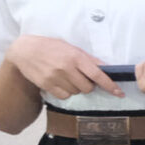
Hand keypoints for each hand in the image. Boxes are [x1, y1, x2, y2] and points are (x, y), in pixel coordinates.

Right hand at [4, 35, 119, 98]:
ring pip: (76, 92)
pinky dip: (66, 92)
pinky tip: (60, 82)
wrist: (25, 50)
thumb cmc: (51, 47)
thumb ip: (89, 60)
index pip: (97, 75)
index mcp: (76, 57)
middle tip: (81, 77)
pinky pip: (64, 96)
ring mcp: (55, 78)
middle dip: (88, 85)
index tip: (119, 93)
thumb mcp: (72, 48)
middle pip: (88, 87)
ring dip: (76, 88)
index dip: (110, 85)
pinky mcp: (46, 85)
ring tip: (67, 77)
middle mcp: (66, 68)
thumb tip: (107, 68)